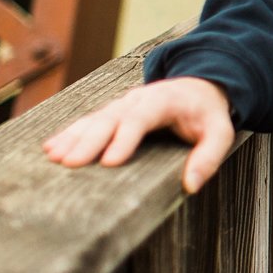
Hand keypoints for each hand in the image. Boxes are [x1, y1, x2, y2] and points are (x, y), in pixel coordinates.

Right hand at [42, 77, 235, 193]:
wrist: (199, 87)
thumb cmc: (208, 114)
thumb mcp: (221, 132)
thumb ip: (209, 156)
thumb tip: (191, 185)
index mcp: (164, 100)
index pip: (142, 117)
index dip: (125, 138)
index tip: (110, 162)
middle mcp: (138, 99)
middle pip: (111, 118)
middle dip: (90, 141)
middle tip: (71, 164)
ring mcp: (123, 104)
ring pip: (94, 119)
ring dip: (73, 137)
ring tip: (54, 157)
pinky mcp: (114, 112)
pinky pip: (88, 121)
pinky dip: (69, 133)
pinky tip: (50, 147)